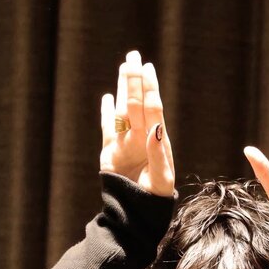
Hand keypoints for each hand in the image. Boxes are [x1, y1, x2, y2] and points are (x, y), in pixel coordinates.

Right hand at [100, 50, 174, 196]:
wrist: (137, 213)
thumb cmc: (155, 197)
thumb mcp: (161, 178)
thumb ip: (158, 153)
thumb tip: (155, 127)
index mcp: (156, 140)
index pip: (153, 108)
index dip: (150, 87)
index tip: (148, 68)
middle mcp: (141, 137)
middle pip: (137, 102)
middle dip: (135, 79)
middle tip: (134, 55)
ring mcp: (125, 143)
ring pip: (123, 110)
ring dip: (123, 88)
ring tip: (124, 67)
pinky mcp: (110, 152)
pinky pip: (108, 127)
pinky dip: (107, 112)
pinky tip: (107, 97)